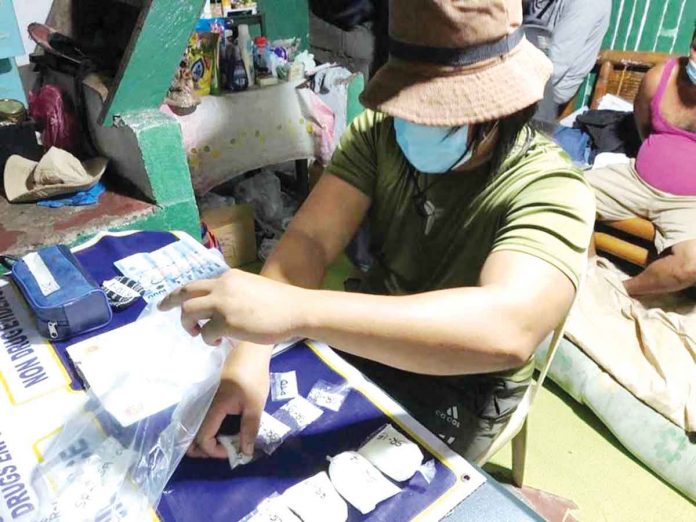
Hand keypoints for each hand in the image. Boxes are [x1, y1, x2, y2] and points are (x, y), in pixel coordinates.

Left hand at [159, 269, 304, 345]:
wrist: (296, 310)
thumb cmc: (280, 303)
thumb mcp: (252, 289)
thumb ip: (234, 294)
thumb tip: (221, 308)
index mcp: (229, 278)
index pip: (197, 284)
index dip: (180, 292)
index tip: (167, 301)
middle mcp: (222, 287)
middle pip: (185, 293)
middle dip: (170, 302)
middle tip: (162, 310)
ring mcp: (223, 303)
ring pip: (189, 312)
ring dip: (190, 325)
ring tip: (200, 333)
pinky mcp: (227, 321)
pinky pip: (206, 332)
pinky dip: (208, 338)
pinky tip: (218, 341)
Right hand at [187, 342, 270, 457]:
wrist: (249, 351)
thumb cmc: (253, 376)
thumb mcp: (255, 406)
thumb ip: (249, 430)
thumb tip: (245, 453)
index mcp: (213, 408)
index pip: (203, 439)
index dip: (215, 451)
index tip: (232, 452)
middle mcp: (202, 405)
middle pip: (191, 434)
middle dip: (202, 449)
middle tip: (221, 453)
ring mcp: (202, 399)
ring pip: (193, 426)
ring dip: (203, 439)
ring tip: (222, 444)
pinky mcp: (206, 395)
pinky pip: (199, 417)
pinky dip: (205, 428)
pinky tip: (221, 429)